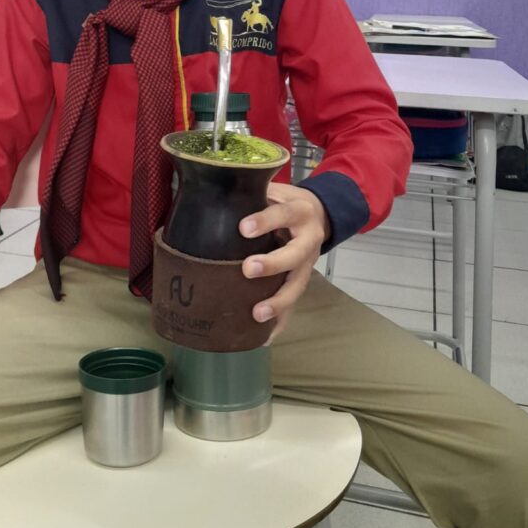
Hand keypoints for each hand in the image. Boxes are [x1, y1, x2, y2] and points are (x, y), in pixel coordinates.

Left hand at [240, 183, 330, 341]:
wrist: (321, 211)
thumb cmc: (284, 199)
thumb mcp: (274, 189)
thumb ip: (250, 191)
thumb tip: (207, 193)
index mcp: (299, 210)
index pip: (283, 213)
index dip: (265, 220)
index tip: (243, 227)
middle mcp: (308, 238)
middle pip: (296, 254)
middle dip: (273, 264)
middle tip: (248, 269)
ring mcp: (308, 263)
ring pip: (297, 285)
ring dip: (279, 302)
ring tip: (257, 315)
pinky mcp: (302, 280)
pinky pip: (294, 305)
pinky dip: (281, 322)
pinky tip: (264, 338)